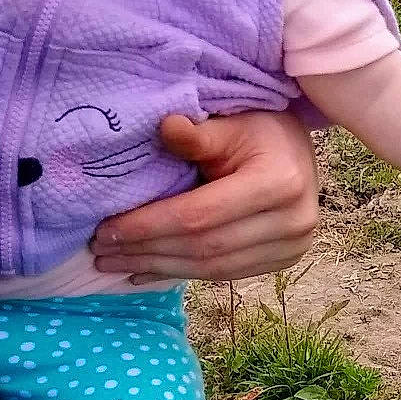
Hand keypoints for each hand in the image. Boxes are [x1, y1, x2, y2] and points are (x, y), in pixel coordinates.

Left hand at [91, 110, 319, 285]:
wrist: (299, 153)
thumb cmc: (260, 131)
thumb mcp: (230, 124)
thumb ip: (198, 134)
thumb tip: (165, 126)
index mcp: (279, 183)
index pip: (199, 215)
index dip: (149, 226)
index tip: (106, 230)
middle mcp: (292, 221)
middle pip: (204, 247)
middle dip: (147, 251)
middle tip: (101, 252)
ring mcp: (292, 247)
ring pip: (212, 268)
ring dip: (159, 268)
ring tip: (116, 264)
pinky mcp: (283, 261)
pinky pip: (224, 275)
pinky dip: (181, 274)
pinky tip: (147, 272)